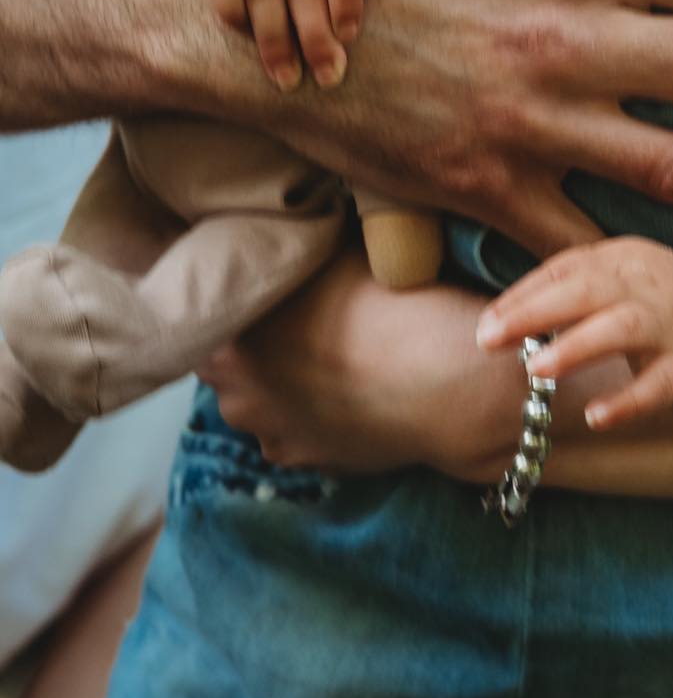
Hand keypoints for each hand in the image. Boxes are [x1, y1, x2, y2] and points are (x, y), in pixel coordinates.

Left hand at [197, 248, 520, 476]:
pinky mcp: (306, 464)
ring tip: (333, 355)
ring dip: (281, 380)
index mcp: (225, 335)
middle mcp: (231, 393)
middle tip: (302, 315)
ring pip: (261, 399)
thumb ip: (292, 252)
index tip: (259, 278)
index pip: (202, 310)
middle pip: (227, 359)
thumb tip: (283, 234)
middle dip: (255, 340)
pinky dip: (313, 412)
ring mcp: (269, 434)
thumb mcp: (331, 253)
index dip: (232, 291)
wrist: (445, 381)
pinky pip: (296, 429)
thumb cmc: (389, 303)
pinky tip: (350, 390)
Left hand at [478, 236, 672, 430]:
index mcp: (623, 258)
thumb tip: (501, 317)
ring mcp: (672, 324)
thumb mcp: (621, 277)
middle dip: (536, 312)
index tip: (485, 323)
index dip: (523, 294)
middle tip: (489, 338)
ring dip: (578, 346)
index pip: (565, 268)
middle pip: (588, 289)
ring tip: (537, 369)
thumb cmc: (660, 300)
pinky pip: (660, 385)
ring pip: (623, 328)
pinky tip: (596, 417)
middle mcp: (647, 284)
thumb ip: (571, 288)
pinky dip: (629, 401)